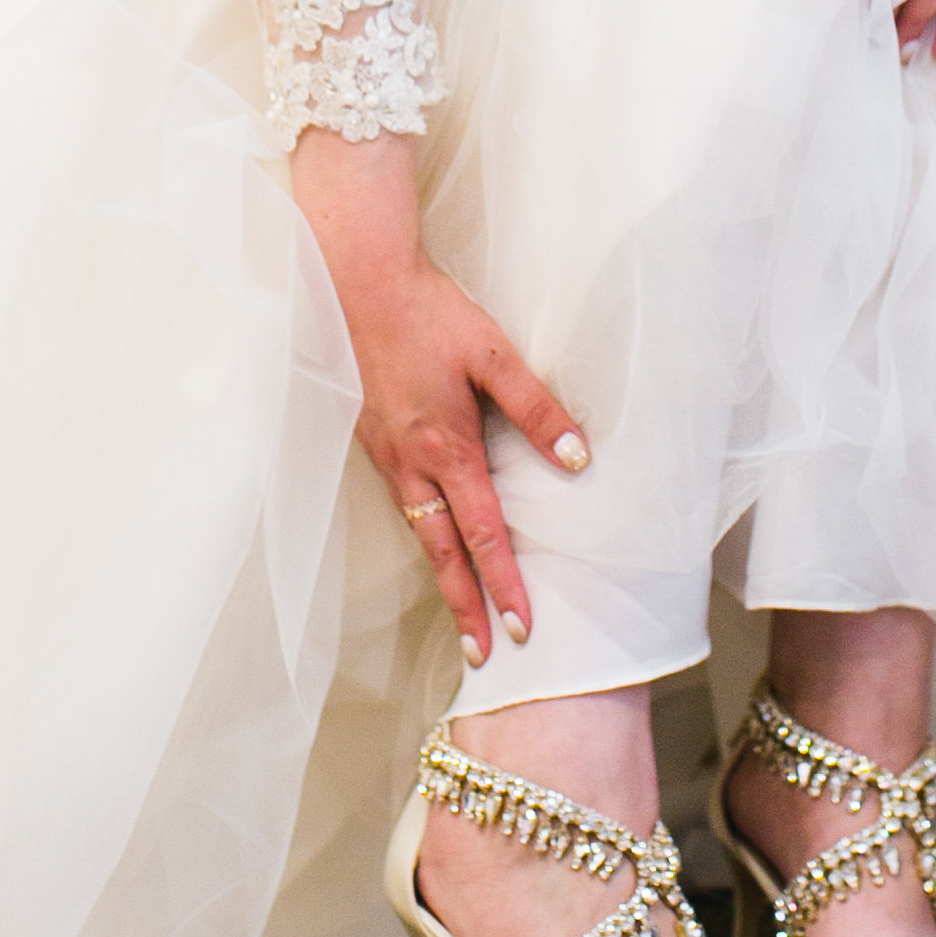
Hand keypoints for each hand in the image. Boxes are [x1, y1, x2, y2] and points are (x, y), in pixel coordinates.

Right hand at [289, 128, 587, 666]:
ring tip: (460, 610)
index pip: (483, 535)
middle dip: (464, 605)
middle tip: (483, 655)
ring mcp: (385, 454)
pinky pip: (400, 500)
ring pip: (418, 530)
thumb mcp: (493, 353)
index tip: (521, 629)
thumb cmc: (429, 313)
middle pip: (441, 552)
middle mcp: (411, 463)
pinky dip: (420, 533)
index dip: (504, 585)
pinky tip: (431, 535)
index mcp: (446, 448)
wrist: (358, 281)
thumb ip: (536, 406)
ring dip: (441, 574)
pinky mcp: (372, 438)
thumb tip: (577, 457)